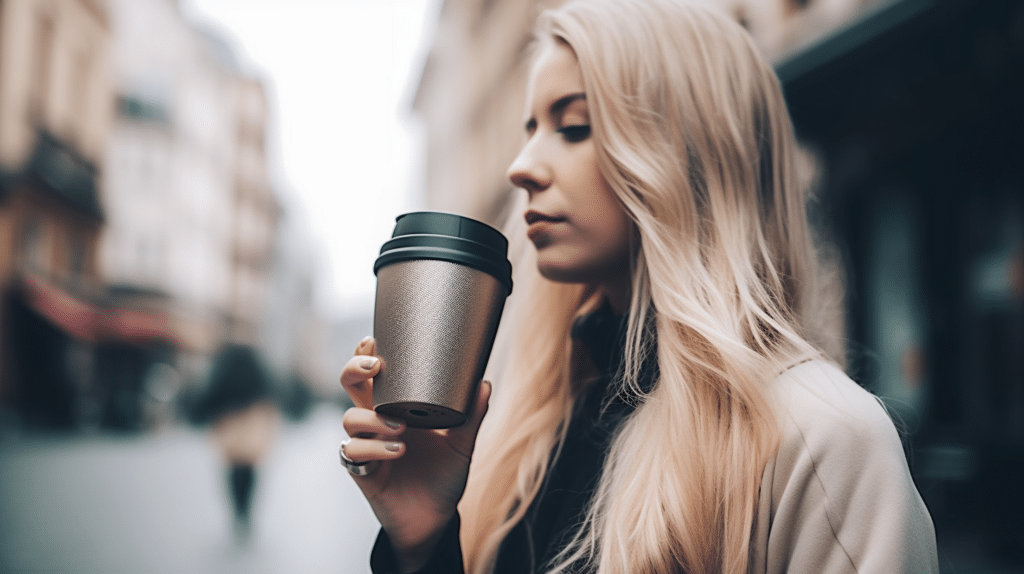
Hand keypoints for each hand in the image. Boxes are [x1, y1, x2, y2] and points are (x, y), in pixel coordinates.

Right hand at [339, 336, 490, 571]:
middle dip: (354, 369)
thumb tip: (484, 384)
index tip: (375, 341)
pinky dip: (374, 449)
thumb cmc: (443, 476)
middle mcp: (377, 421)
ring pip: (349, 418)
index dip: (366, 354)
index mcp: (397, 406)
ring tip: (401, 426)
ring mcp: (367, 445)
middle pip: (350, 385)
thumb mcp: (462, 444)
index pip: (374, 373)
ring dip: (372, 417)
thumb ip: (471, 415)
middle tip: (376, 367)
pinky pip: (353, 453)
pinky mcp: (363, 472)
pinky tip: (398, 451)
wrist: (435, 519)